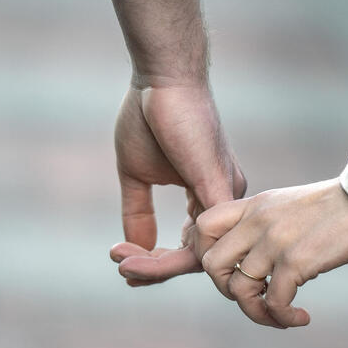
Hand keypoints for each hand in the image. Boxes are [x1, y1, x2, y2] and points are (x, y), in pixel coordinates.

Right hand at [109, 83, 245, 285]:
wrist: (162, 78)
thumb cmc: (150, 116)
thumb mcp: (137, 174)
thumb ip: (138, 213)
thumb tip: (135, 249)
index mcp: (209, 197)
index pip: (192, 246)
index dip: (158, 263)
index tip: (125, 266)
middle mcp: (225, 201)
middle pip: (198, 257)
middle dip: (155, 269)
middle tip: (122, 269)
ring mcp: (225, 196)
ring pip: (201, 254)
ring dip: (157, 266)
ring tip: (123, 264)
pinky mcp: (217, 187)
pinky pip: (207, 238)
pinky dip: (175, 255)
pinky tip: (144, 257)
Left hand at [189, 178, 347, 327]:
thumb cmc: (339, 206)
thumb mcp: (290, 206)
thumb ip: (266, 228)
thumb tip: (260, 270)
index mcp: (254, 206)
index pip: (202, 226)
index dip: (205, 254)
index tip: (231, 271)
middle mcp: (257, 222)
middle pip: (211, 264)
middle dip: (226, 289)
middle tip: (255, 296)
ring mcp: (275, 241)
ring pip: (239, 290)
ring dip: (258, 313)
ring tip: (281, 316)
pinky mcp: (297, 260)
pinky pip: (274, 302)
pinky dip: (284, 318)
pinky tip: (302, 317)